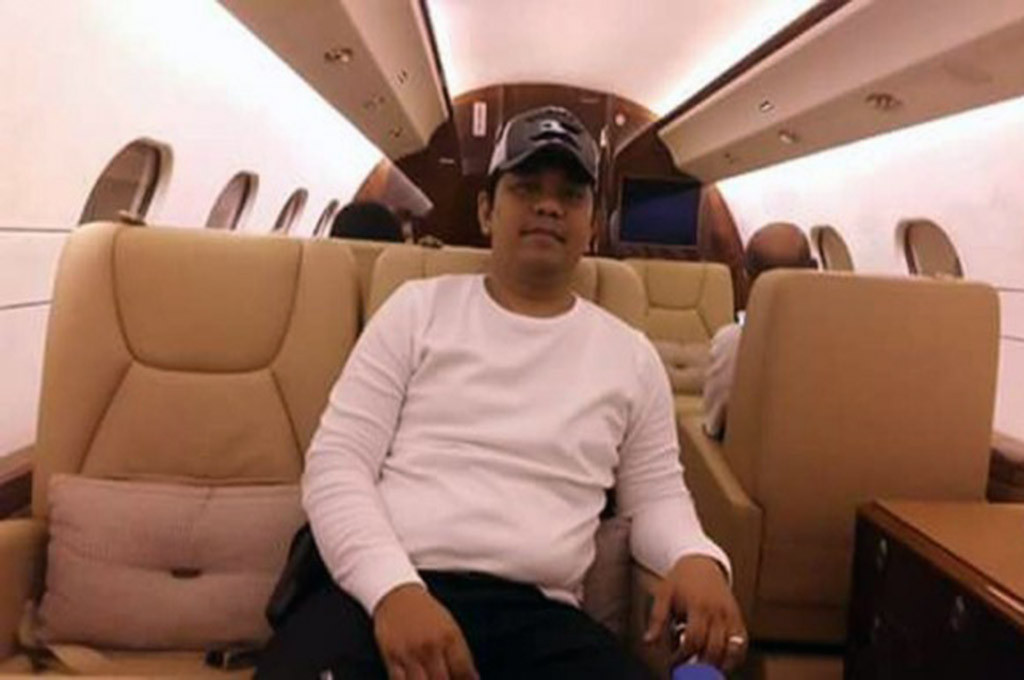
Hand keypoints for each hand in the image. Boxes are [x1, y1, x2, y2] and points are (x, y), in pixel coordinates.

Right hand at [373, 583, 478, 679]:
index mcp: (450, 637)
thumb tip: (472, 678)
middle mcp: (431, 645)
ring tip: (430, 679)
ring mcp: (411, 652)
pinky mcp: (392, 656)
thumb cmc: (427, 614)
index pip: (464, 671)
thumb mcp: (450, 628)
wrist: (398, 596)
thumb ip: (460, 654)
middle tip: (446, 679)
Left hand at [643, 555, 746, 671]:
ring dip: (718, 666)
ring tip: (703, 672)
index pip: (693, 639)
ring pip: (731, 650)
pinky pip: (742, 644)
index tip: (673, 664)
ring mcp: (730, 615)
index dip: (683, 656)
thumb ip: (657, 619)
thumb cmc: (680, 580)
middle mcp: (717, 612)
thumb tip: (649, 642)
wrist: (702, 563)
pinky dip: (734, 658)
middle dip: (700, 666)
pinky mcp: (738, 618)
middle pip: (713, 648)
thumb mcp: (664, 594)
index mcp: (697, 606)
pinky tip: (721, 665)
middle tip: (688, 674)